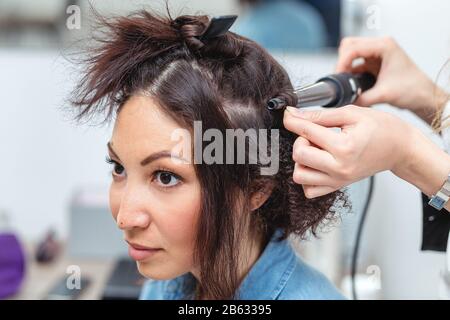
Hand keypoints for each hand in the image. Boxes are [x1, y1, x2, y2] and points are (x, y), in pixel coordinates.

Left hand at [283, 105, 417, 197]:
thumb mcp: (351, 113)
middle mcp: (339, 168)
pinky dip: (307, 177)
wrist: (400, 148)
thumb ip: (319, 115)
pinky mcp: (337, 187)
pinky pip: (309, 190)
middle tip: (313, 134)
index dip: (292, 120)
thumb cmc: (381, 128)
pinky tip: (316, 163)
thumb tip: (294, 113)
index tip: (289, 113)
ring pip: (299, 176)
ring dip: (301, 160)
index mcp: (344, 147)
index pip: (306, 132)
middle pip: (299, 156)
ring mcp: (338, 180)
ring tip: (316, 149)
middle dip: (300, 141)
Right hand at [336, 37, 447, 123]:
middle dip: (341, 62)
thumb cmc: (413, 90)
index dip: (342, 62)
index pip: (353, 48)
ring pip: (350, 54)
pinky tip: (352, 85)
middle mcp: (380, 46)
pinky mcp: (374, 63)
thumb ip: (361, 98)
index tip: (338, 77)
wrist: (423, 96)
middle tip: (340, 78)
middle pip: (349, 46)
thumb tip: (344, 100)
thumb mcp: (384, 95)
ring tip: (346, 83)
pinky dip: (351, 74)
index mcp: (385, 46)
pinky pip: (355, 65)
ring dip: (345, 68)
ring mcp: (376, 54)